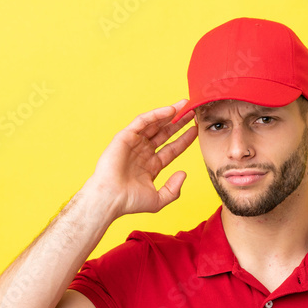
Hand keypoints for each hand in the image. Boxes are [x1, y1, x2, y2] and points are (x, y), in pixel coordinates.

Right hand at [83, 99, 197, 217]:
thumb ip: (174, 189)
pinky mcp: (125, 137)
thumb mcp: (159, 199)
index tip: (196, 130)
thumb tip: (183, 173)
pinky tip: (170, 110)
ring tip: (184, 105)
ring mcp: (134, 144)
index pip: (172, 149)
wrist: (111, 198)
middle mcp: (143, 153)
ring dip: (170, 114)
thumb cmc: (130, 202)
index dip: (184, 139)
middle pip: (165, 133)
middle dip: (179, 122)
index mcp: (151, 166)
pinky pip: (143, 121)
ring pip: (155, 124)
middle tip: (193, 112)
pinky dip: (156, 114)